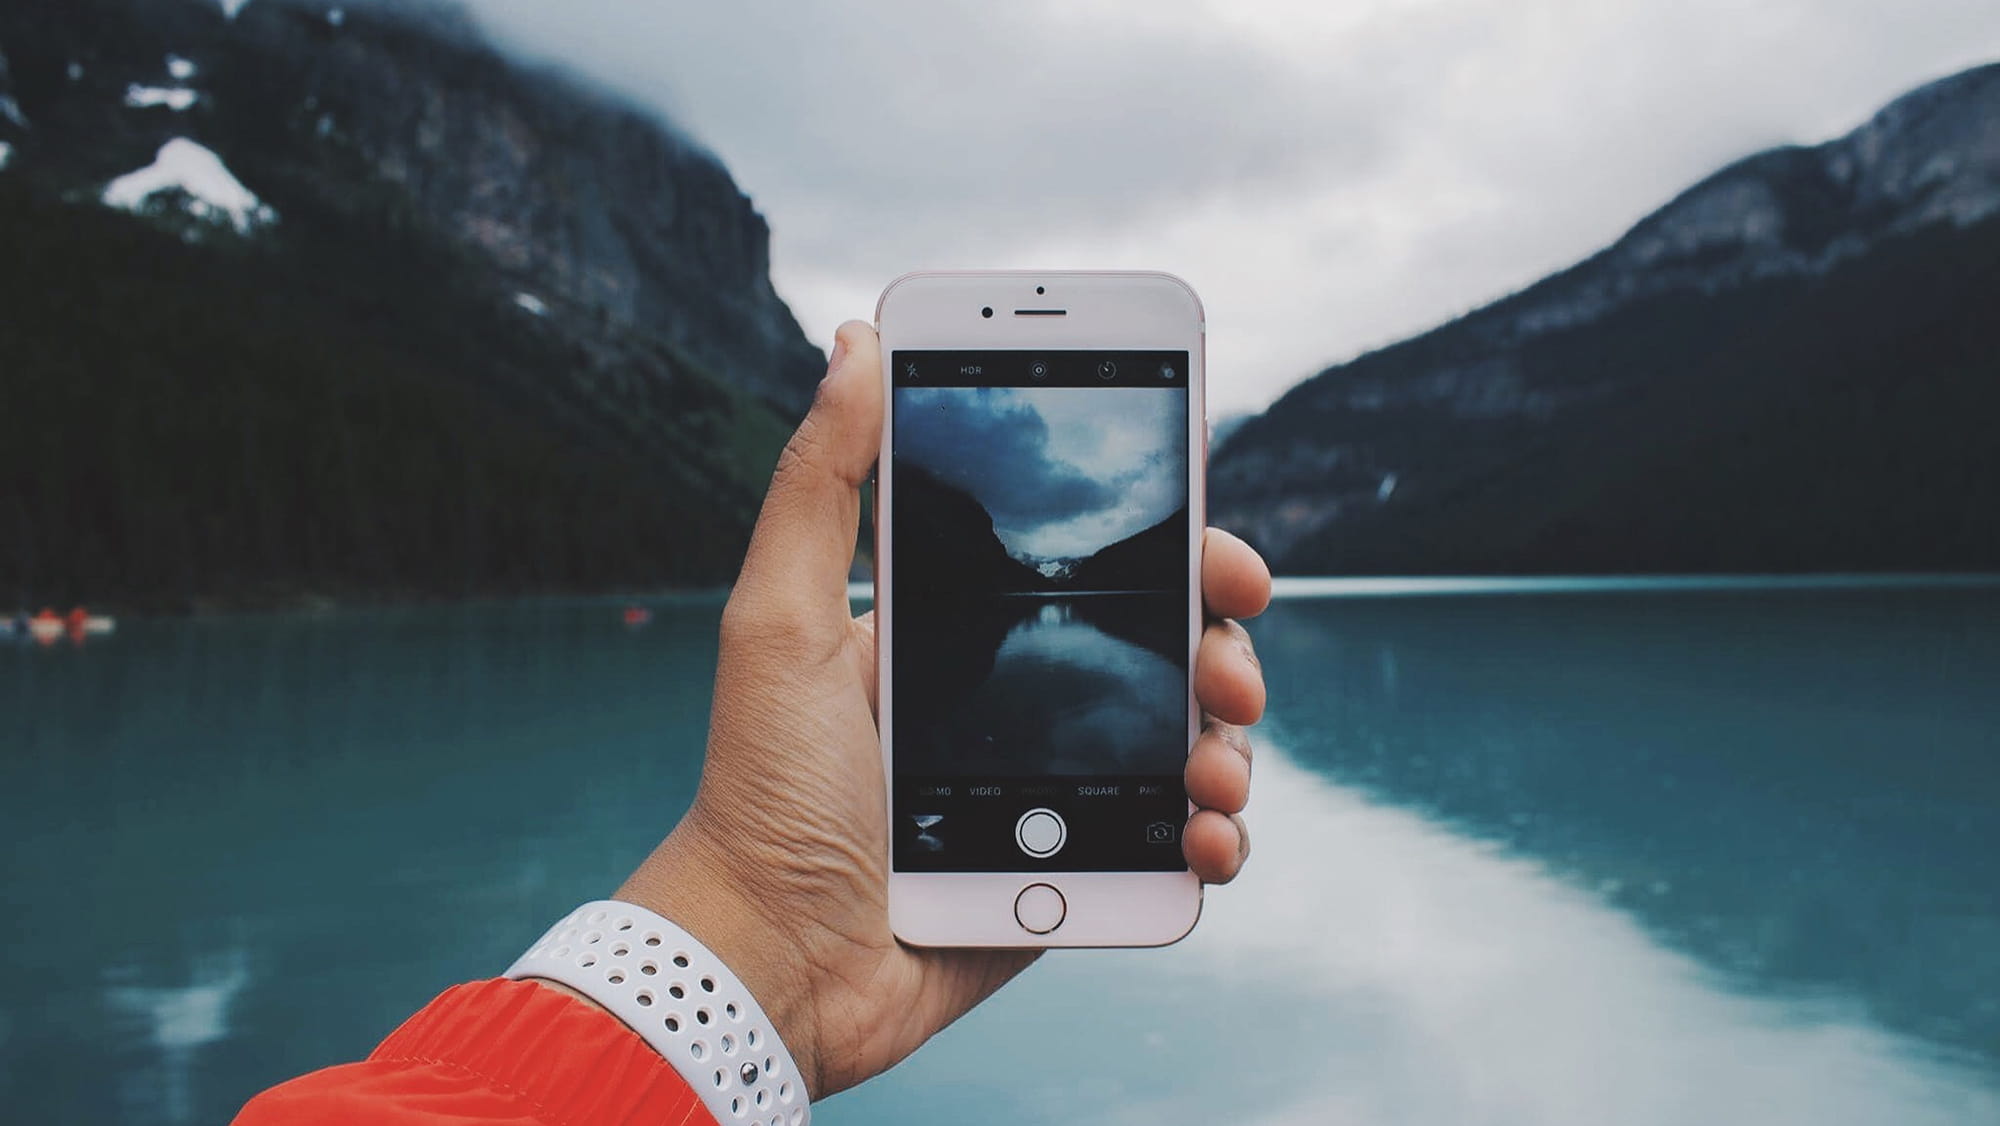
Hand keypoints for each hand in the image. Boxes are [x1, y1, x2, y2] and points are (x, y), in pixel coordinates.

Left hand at [609, 321, 1271, 1098]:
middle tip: (1231, 653)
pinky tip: (1204, 841)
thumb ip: (820, 486)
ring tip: (1217, 767)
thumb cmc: (760, 792)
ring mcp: (1048, 796)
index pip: (1085, 565)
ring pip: (1183, 747)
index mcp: (959, 635)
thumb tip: (856, 340)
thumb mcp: (778, 620)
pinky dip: (1211, 842)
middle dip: (1220, 643)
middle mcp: (1014, 706)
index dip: (1166, 545)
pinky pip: (1169, 850)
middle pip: (1159, 651)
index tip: (1215, 535)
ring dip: (1229, 744)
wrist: (770, 964)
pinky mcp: (1068, 880)